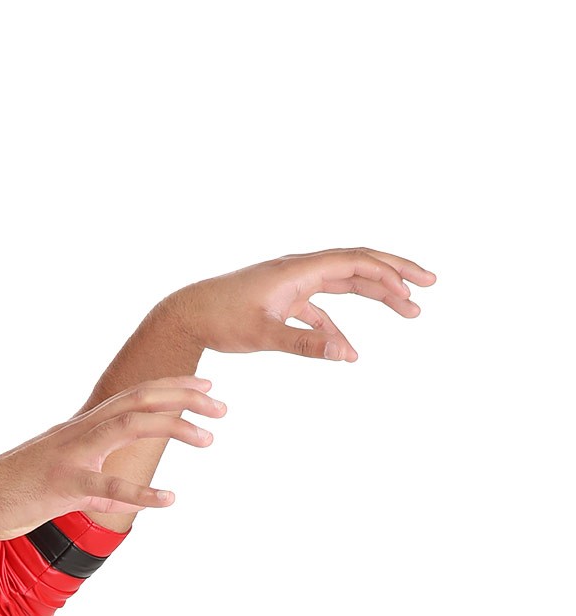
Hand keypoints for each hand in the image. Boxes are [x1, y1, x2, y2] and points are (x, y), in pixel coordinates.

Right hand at [0, 377, 226, 536]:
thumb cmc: (15, 489)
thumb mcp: (59, 470)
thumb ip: (90, 470)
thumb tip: (115, 485)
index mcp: (82, 427)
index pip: (134, 396)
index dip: (173, 388)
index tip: (208, 388)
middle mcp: (81, 432)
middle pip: (140, 401)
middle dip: (184, 399)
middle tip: (222, 407)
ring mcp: (72, 456)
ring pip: (130, 428)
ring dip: (173, 428)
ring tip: (209, 438)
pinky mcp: (63, 487)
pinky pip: (108, 488)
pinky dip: (142, 493)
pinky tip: (170, 499)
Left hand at [163, 247, 435, 361]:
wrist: (187, 314)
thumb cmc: (220, 319)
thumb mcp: (263, 335)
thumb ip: (306, 343)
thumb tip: (347, 353)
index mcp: (301, 269)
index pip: (358, 262)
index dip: (392, 270)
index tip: (419, 286)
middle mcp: (302, 269)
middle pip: (360, 265)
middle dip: (396, 275)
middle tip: (429, 287)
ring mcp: (294, 283)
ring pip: (345, 284)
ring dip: (376, 296)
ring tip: (409, 311)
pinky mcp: (284, 300)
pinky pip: (322, 308)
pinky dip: (338, 325)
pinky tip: (350, 350)